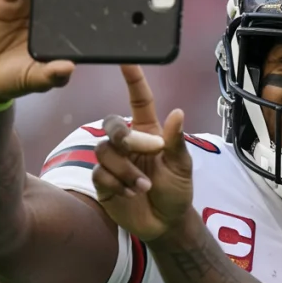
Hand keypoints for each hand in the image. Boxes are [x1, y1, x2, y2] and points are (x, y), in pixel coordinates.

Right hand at [92, 65, 193, 241]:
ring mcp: (113, 162)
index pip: (138, 100)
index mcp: (148, 131)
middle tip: (152, 153)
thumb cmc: (177, 191)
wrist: (166, 223)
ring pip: (104, 151)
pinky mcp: (102, 181)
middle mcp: (127, 143)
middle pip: (112, 124)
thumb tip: (178, 113)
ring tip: (145, 186)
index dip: (132, 79)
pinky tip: (132, 193)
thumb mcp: (182, 167)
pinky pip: (99, 173)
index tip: (126, 59)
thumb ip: (176, 142)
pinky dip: (117, 183)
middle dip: (127, 137)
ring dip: (127, 170)